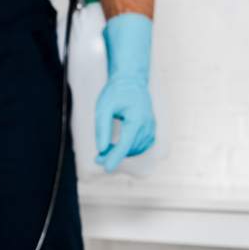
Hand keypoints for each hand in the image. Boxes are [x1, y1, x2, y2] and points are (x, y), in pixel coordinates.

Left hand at [95, 13, 155, 172]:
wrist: (131, 81)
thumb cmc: (115, 92)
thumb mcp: (103, 107)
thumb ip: (102, 128)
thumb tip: (101, 149)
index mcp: (137, 118)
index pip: (126, 144)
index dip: (115, 157)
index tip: (106, 168)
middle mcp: (147, 125)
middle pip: (130, 149)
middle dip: (113, 156)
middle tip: (97, 158)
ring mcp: (151, 128)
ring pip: (135, 149)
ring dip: (120, 153)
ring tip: (104, 151)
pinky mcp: (151, 130)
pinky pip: (140, 146)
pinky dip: (129, 150)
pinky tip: (117, 148)